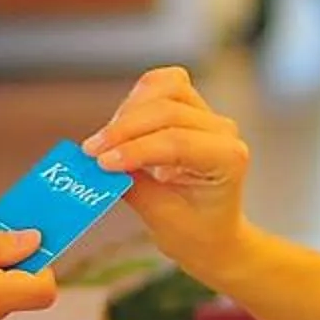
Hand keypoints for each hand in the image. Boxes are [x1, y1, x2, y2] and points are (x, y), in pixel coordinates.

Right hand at [80, 67, 253, 278]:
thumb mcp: (162, 218)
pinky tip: (120, 122)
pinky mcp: (191, 108)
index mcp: (228, 159)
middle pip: (169, 110)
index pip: (178, 142)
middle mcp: (222, 130)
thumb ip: (132, 186)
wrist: (212, 234)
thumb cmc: (196, 232)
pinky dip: (137, 98)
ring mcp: (208, 115)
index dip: (135, 149)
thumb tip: (97, 165)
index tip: (101, 163)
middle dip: (124, 129)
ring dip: (129, 111)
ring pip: (166, 89)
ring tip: (104, 140)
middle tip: (91, 153)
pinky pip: (163, 85)